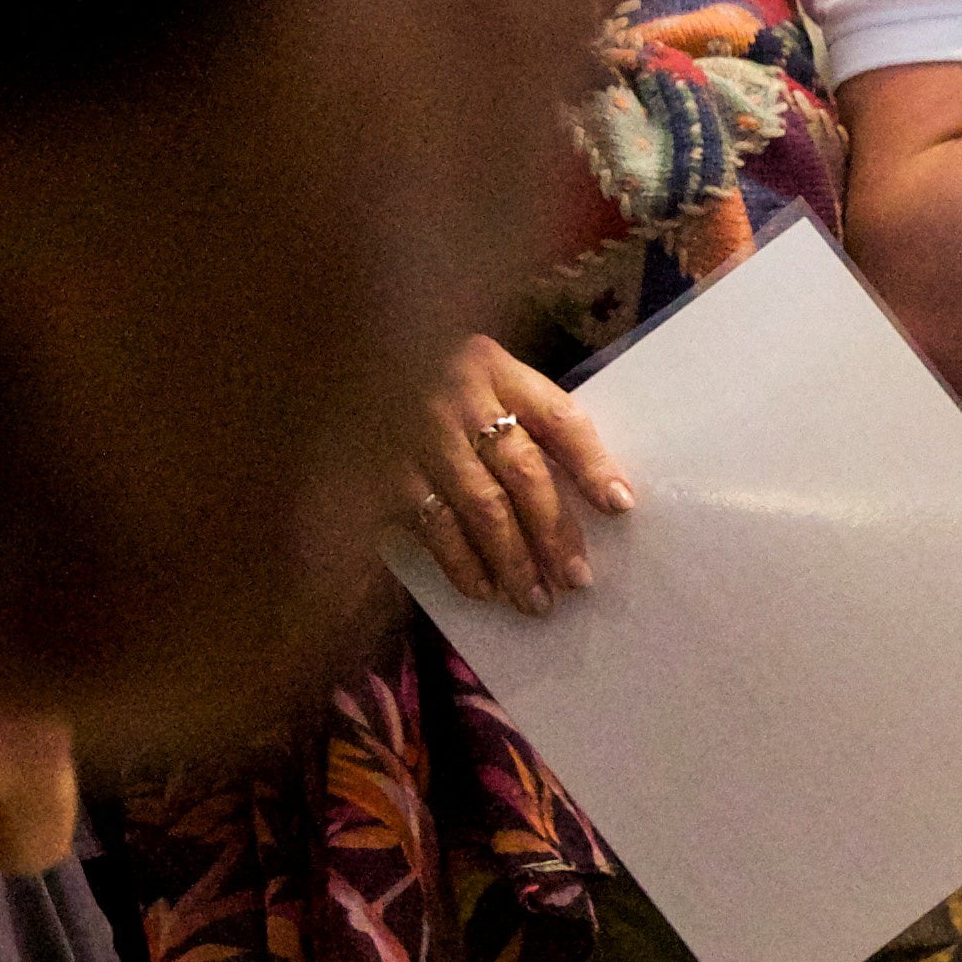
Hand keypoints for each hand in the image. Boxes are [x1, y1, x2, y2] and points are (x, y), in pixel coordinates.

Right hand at [400, 335, 630, 614]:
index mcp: (492, 367)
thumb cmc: (421, 377)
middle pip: (523, 472)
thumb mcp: (475, 373)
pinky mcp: (382, 474)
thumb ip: (519, 413)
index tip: (620, 505)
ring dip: (514, 561)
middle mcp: (458, 399)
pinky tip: (483, 589)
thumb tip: (589, 488)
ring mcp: (417, 438)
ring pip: (482, 508)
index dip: (592, 463)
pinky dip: (461, 564)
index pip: (557, 417)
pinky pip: (432, 528)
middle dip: (554, 531)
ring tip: (537, 600)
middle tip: (577, 579)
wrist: (341, 361)